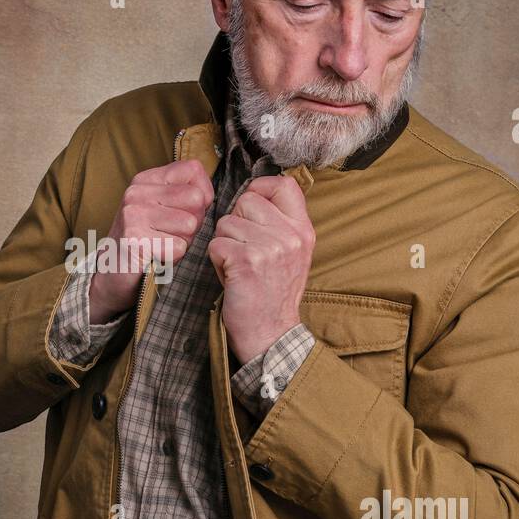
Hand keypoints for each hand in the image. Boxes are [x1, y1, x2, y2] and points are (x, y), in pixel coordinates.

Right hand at [88, 158, 213, 321]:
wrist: (112, 272)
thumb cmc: (147, 241)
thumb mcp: (165, 209)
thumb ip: (186, 195)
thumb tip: (206, 197)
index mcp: (146, 180)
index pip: (193, 169)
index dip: (203, 193)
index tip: (188, 210)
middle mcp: (137, 192)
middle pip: (196, 199)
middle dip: (194, 222)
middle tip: (173, 234)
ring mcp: (133, 214)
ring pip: (189, 224)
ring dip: (183, 241)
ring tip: (163, 244)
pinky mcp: (134, 239)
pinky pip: (178, 247)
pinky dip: (173, 257)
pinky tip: (156, 256)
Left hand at [208, 175, 313, 362]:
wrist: (272, 334)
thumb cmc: (274, 293)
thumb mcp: (292, 254)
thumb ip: (280, 224)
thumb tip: (253, 194)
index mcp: (303, 230)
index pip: (284, 184)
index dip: (260, 188)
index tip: (251, 205)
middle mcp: (290, 235)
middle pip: (246, 200)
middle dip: (236, 223)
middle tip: (244, 250)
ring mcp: (269, 246)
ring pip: (226, 223)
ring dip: (224, 244)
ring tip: (239, 267)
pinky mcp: (246, 260)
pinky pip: (216, 244)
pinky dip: (217, 261)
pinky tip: (232, 277)